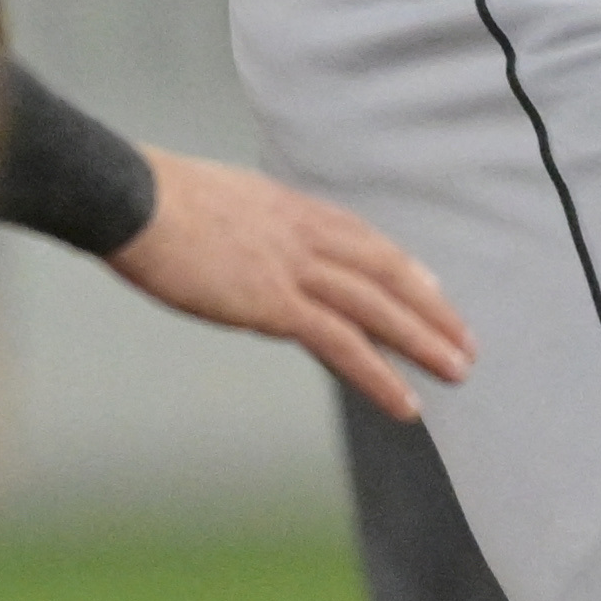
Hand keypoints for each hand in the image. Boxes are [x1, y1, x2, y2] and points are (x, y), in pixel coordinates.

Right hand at [111, 151, 473, 423]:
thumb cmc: (158, 200)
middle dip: (432, 309)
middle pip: (389, 274)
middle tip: (466, 340)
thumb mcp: (223, 201)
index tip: (431, 289)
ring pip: (379, 309)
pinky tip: (404, 401)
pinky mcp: (276, 304)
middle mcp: (311, 236)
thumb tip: (247, 242)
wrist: (134, 198)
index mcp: (298, 210)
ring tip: (457, 372)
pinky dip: (379, 373)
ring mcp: (297, 269)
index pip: (367, 243)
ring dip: (424, 343)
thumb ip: (250, 224)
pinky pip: (343, 344)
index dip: (405, 269)